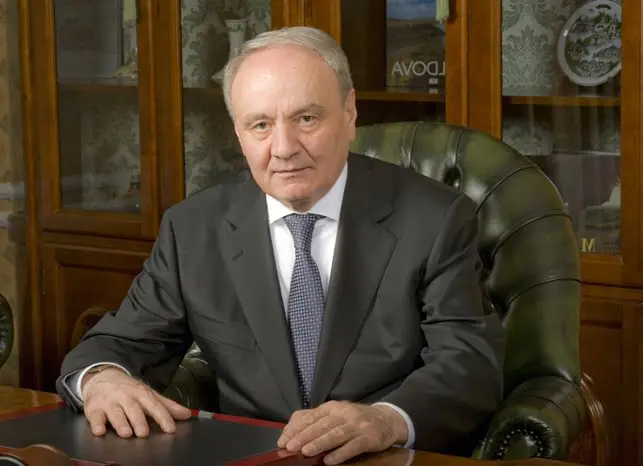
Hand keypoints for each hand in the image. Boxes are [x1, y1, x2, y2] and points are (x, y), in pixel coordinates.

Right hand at [81, 367, 191, 437]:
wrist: (102, 377)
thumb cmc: (129, 390)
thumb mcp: (149, 394)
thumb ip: (167, 406)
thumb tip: (187, 414)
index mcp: (142, 393)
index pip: (154, 405)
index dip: (163, 417)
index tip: (171, 428)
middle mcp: (126, 397)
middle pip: (134, 409)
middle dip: (139, 421)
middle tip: (144, 433)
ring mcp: (109, 402)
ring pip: (115, 413)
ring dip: (121, 423)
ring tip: (126, 433)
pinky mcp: (94, 409)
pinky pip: (94, 417)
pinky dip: (96, 424)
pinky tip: (99, 431)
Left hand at [277, 401, 407, 464]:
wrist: (386, 419)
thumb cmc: (354, 419)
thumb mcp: (334, 414)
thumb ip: (313, 420)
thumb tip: (289, 431)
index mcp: (333, 407)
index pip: (311, 417)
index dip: (296, 429)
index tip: (283, 441)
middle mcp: (344, 413)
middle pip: (322, 425)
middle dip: (304, 436)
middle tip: (290, 447)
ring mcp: (358, 425)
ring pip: (336, 434)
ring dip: (320, 443)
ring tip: (306, 452)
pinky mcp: (369, 437)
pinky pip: (353, 446)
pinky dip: (340, 453)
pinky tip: (329, 460)